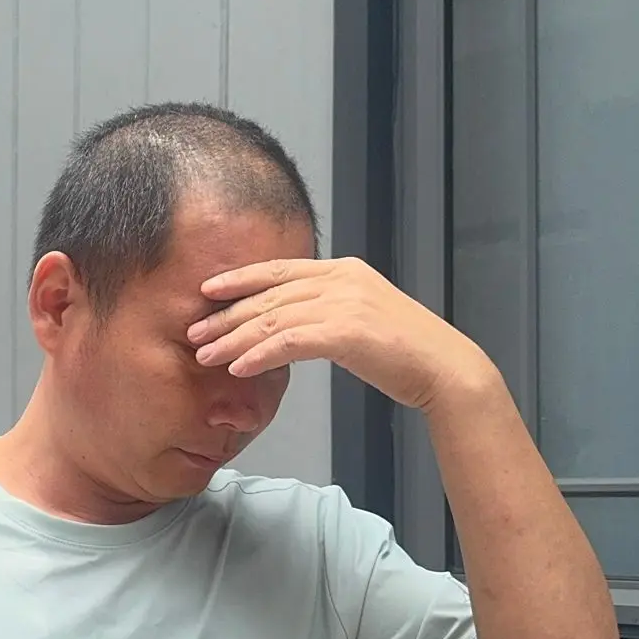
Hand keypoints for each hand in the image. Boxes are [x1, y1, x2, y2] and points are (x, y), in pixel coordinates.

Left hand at [185, 257, 497, 409]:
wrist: (443, 368)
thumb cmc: (402, 352)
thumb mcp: (361, 318)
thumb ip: (326, 311)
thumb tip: (288, 324)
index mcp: (343, 270)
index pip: (280, 269)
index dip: (240, 278)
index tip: (208, 289)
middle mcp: (341, 279)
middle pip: (269, 294)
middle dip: (227, 314)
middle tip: (194, 331)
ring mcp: (345, 303)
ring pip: (273, 318)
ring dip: (233, 338)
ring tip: (204, 355)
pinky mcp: (347, 332)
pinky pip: (288, 341)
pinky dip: (258, 354)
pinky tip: (238, 367)